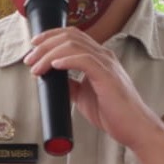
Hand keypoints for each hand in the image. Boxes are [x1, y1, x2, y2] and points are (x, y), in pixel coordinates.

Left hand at [23, 27, 161, 150]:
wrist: (133, 127)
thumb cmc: (113, 113)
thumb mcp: (84, 96)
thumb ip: (71, 84)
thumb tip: (53, 79)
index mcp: (100, 58)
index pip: (73, 35)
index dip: (51, 36)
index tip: (34, 46)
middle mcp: (104, 56)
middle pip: (70, 36)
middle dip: (45, 44)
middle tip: (30, 58)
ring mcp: (106, 64)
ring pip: (73, 46)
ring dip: (49, 54)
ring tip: (36, 66)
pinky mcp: (107, 76)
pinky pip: (83, 59)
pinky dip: (65, 60)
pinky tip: (54, 66)